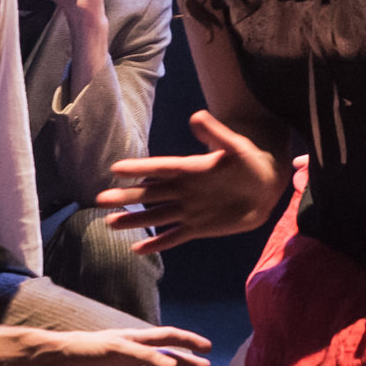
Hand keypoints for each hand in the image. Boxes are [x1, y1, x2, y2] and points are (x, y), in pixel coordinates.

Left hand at [32, 325, 212, 365]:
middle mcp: (135, 358)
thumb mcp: (117, 348)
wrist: (57, 365)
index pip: (168, 338)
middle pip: (167, 361)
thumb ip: (145, 356)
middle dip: (187, 365)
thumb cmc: (86, 348)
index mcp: (136, 340)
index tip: (207, 347)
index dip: (188, 341)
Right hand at [100, 111, 287, 251]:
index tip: (116, 169)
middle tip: (100, 200)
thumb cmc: (250, 161)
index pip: (159, 168)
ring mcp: (189, 210)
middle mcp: (184, 190)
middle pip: (150, 194)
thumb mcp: (235, 145)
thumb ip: (216, 134)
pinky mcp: (198, 227)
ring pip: (156, 216)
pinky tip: (136, 248)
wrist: (265, 186)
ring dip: (134, 220)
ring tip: (110, 223)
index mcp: (190, 169)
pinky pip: (174, 237)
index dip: (139, 168)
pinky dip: (157, 244)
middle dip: (126, 196)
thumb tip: (197, 116)